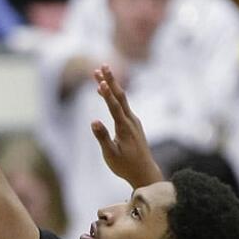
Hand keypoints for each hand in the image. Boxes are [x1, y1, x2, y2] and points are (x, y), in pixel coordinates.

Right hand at [90, 65, 163, 187]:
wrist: (145, 172)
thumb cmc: (125, 165)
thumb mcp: (111, 154)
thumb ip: (102, 137)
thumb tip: (93, 121)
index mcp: (124, 128)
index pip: (114, 107)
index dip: (106, 94)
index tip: (100, 81)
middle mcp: (131, 121)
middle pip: (120, 96)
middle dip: (110, 80)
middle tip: (102, 66)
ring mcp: (133, 121)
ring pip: (121, 99)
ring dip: (111, 85)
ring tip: (100, 73)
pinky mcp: (132, 124)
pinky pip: (122, 105)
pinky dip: (113, 95)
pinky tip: (105, 92)